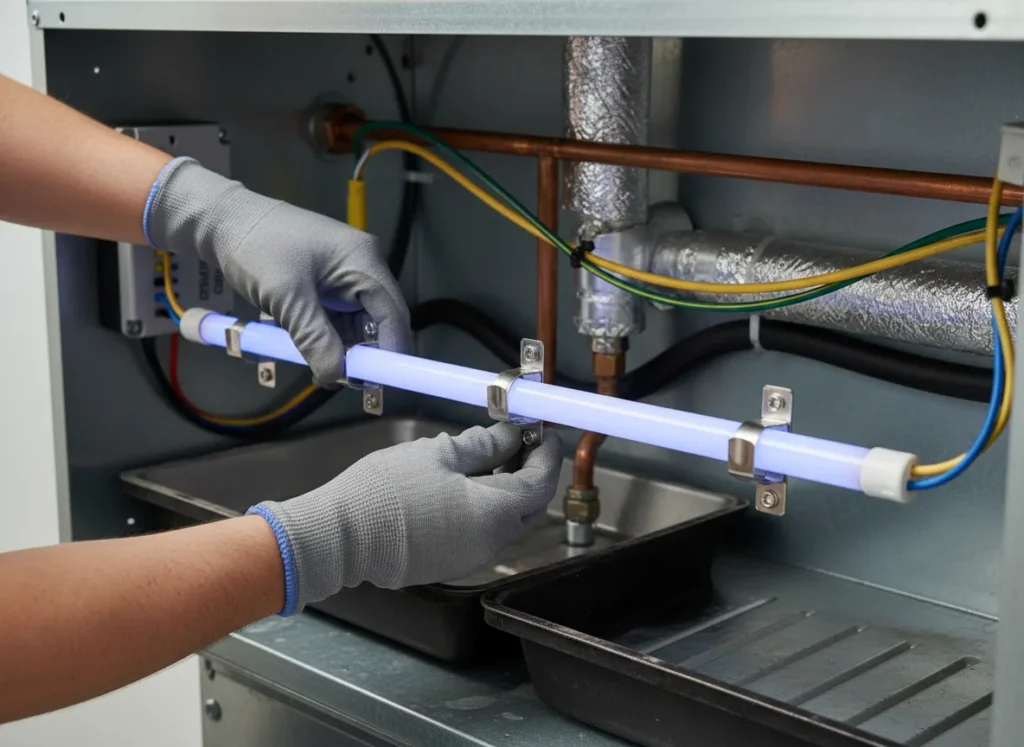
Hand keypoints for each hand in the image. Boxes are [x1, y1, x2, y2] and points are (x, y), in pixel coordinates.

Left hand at [146, 158, 410, 384]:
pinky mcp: (327, 282)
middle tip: (338, 378)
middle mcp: (363, 266)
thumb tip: (336, 378)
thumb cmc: (256, 247)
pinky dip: (325, 335)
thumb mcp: (287, 297)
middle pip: (379, 321)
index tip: (376, 384)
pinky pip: (337, 317)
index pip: (394, 315)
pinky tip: (306, 345)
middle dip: (362, 352)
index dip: (390, 352)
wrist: (222, 219)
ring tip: (316, 364)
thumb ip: (315, 339)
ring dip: (340, 346)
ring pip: (356, 323)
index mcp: (364, 261)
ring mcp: (345, 274)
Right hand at [247, 424, 562, 613]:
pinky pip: (483, 533)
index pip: (541, 482)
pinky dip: (487, 507)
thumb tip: (510, 437)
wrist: (340, 536)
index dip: (546, 453)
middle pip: (531, 507)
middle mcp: (491, 542)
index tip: (541, 429)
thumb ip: (482, 445)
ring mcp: (470, 557)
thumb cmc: (387, 490)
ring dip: (509, 490)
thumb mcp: (438, 454)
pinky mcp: (448, 562)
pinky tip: (468, 484)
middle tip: (521, 441)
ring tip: (492, 456)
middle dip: (533, 472)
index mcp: (494, 513)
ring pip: (507, 522)